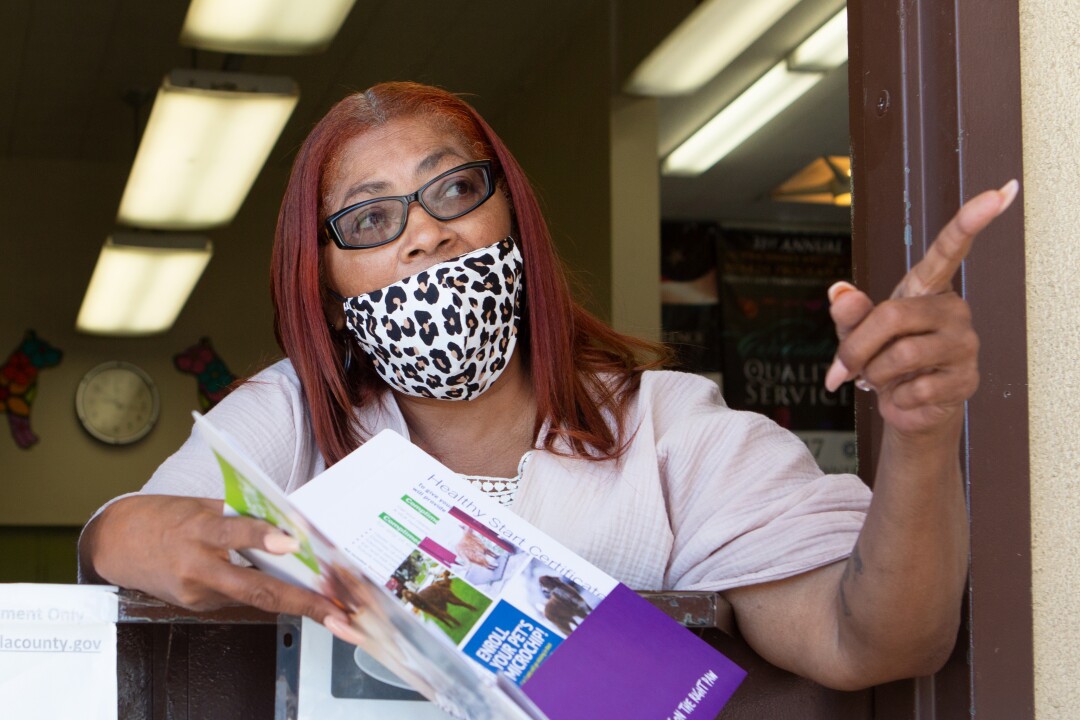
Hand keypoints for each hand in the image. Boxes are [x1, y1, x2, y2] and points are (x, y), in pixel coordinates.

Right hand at [83, 494, 346, 623]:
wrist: (117, 543)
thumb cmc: (166, 517)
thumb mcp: (200, 506)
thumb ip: (241, 512)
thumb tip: (288, 518)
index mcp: (197, 530)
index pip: (232, 532)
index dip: (261, 537)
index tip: (291, 543)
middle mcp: (197, 566)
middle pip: (253, 586)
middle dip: (301, 601)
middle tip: (336, 610)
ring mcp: (197, 592)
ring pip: (254, 599)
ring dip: (297, 606)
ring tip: (336, 613)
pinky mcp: (197, 606)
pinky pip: (240, 600)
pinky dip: (270, 598)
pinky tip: (302, 601)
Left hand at [824, 180, 1019, 435]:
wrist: (905, 404)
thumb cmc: (882, 356)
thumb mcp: (857, 331)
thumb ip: (849, 313)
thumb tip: (840, 291)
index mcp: (927, 287)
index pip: (950, 249)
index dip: (971, 221)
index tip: (999, 192)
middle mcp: (953, 308)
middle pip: (892, 317)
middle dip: (855, 348)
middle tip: (841, 370)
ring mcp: (965, 343)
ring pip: (902, 356)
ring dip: (874, 375)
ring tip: (877, 380)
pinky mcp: (966, 379)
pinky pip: (916, 388)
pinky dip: (894, 399)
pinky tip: (903, 396)